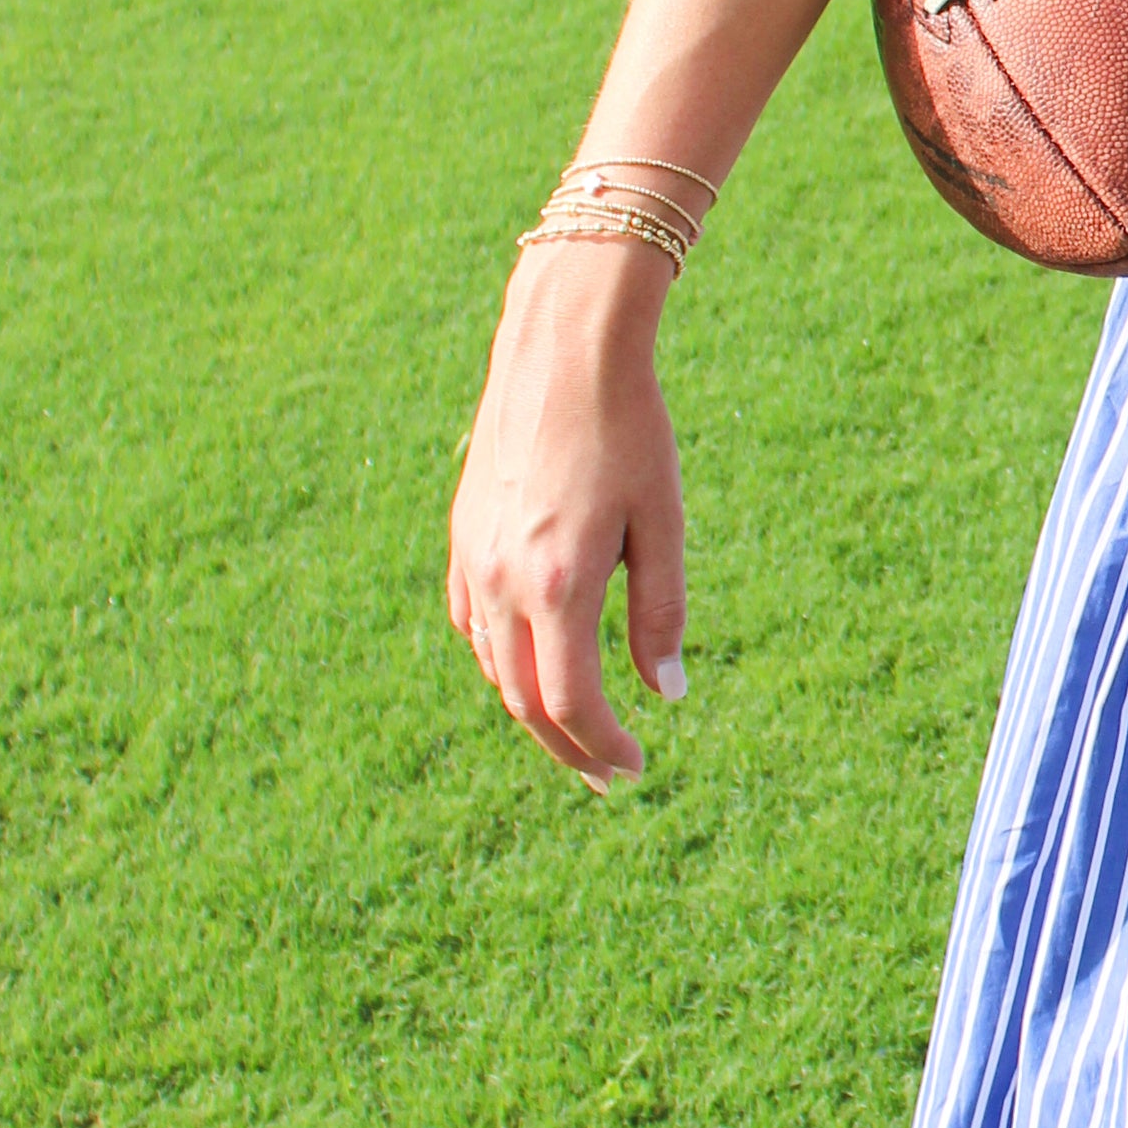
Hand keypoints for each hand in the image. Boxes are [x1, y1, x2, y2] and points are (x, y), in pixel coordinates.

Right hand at [447, 240, 689, 788]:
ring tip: (578, 732)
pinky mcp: (461, 537)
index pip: (571, 701)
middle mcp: (503, 581)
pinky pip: (473, 624)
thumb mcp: (661, 523)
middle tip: (608, 777)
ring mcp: (472, 559)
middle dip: (568, 748)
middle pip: (523, 701)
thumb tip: (666, 693)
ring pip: (492, 668)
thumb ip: (660, 613)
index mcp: (558, 582)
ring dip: (533, 710)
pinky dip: (501, 661)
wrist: (561, 350)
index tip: (635, 768)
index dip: (602, 747)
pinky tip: (533, 667)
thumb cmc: (629, 430)